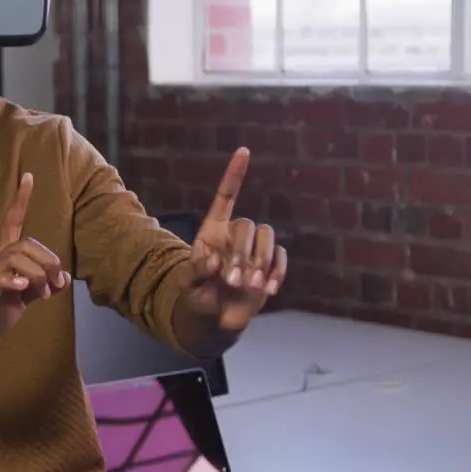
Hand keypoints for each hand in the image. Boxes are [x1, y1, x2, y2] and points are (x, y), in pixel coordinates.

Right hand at [0, 173, 71, 358]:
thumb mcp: (25, 300)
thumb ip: (43, 287)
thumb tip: (64, 278)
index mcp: (6, 260)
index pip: (13, 223)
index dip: (20, 200)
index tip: (29, 176)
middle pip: (24, 242)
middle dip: (47, 259)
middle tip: (55, 284)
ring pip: (13, 256)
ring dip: (36, 273)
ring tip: (42, 293)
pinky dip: (11, 281)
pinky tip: (22, 288)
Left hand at [181, 148, 287, 332]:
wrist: (215, 320)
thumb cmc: (197, 296)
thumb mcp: (189, 285)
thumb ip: (198, 271)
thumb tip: (216, 260)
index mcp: (212, 230)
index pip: (225, 196)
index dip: (234, 174)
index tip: (244, 151)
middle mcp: (235, 235)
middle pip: (247, 225)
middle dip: (242, 253)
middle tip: (231, 280)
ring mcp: (255, 251)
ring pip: (267, 238)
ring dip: (260, 261)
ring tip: (249, 286)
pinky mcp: (270, 268)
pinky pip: (281, 259)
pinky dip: (277, 273)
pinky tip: (268, 290)